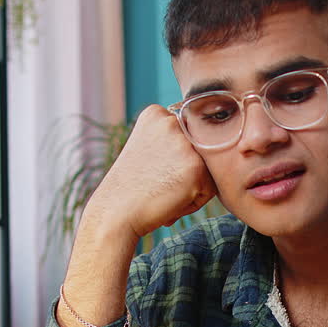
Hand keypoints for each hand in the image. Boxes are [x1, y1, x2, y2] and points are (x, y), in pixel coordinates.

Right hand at [86, 105, 216, 241]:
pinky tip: (169, 201)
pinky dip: (194, 201)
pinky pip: (210, 188)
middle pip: (200, 152)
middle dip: (185, 173)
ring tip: (164, 193)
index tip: (152, 170)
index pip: (188, 137)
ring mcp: (184, 142)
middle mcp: (171, 121)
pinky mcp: (196, 166)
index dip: (174, 161)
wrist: (116, 213)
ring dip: (191, 187)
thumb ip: (173, 140)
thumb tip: (211, 144)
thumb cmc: (132, 188)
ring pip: (208, 170)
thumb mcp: (147, 149)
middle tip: (157, 184)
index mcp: (156, 113)